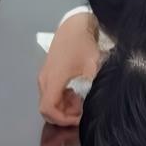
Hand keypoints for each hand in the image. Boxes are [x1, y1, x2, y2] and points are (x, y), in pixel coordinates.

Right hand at [35, 9, 101, 127]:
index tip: (78, 119)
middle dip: (65, 115)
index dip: (62, 120)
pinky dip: (63, 99)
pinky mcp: (48, 74)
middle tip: (83, 113)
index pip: (48, 109)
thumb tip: (101, 102)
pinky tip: (77, 94)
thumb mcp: (93, 65)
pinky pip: (52, 94)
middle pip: (47, 109)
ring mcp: (45, 77)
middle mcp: (44, 80)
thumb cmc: (83, 44)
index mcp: (53, 79)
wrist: (74, 25)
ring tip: (82, 103)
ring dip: (64, 108)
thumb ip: (94, 84)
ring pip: (50, 102)